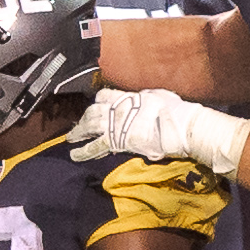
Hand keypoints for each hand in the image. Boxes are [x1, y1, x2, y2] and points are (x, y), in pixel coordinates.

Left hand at [68, 88, 249, 174]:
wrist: (179, 125)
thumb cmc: (175, 111)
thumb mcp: (160, 95)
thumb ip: (147, 96)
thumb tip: (145, 97)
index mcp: (128, 96)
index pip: (105, 94)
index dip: (98, 100)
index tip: (95, 104)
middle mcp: (118, 108)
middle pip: (93, 110)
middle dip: (84, 117)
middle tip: (77, 124)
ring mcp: (116, 124)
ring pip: (89, 125)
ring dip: (78, 132)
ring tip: (71, 138)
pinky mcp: (117, 141)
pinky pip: (95, 146)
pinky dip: (83, 151)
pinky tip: (74, 155)